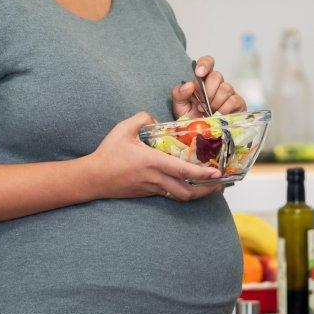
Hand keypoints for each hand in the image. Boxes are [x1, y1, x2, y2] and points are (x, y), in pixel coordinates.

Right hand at [86, 111, 223, 202]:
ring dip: (196, 193)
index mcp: (153, 162)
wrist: (93, 177)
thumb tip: (153, 117)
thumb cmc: (108, 153)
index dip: (203, 174)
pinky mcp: (147, 193)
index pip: (183, 171)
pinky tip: (185, 183)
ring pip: (179, 196)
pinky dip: (181, 190)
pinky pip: (168, 194)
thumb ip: (141, 118)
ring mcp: (151, 188)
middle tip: (219, 184)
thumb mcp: (123, 129)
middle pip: (187, 192)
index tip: (218, 173)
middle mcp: (155, 178)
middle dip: (207, 191)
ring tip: (207, 186)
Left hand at [172, 55, 246, 118]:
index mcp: (202, 80)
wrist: (199, 135)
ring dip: (215, 103)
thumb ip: (179, 93)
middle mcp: (217, 84)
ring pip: (226, 88)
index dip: (205, 64)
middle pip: (217, 76)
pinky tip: (218, 115)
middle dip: (207, 92)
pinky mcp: (238, 104)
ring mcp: (229, 93)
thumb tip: (189, 85)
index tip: (199, 73)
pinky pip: (234, 100)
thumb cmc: (190, 117)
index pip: (208, 62)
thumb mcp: (178, 105)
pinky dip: (224, 109)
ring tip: (208, 112)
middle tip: (201, 105)